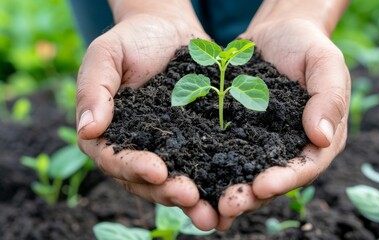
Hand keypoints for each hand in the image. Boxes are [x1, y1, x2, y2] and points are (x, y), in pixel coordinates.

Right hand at [76, 1, 220, 230]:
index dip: (133, 168)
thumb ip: (94, 89)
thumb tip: (87, 128)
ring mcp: (167, 149)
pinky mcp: (194, 142)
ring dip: (193, 199)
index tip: (157, 171)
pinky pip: (203, 165)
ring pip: (176, 181)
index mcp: (109, 134)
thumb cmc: (131, 39)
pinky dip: (215, 181)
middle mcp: (138, 148)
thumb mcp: (107, 54)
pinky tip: (231, 191)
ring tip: (212, 213)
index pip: (114, 159)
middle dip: (168, 192)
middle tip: (190, 198)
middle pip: (147, 181)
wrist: (166, 30)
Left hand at [215, 1, 350, 229]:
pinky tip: (191, 176)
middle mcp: (289, 149)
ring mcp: (261, 143)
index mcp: (318, 140)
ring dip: (226, 190)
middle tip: (227, 206)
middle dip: (250, 196)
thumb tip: (323, 138)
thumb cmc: (307, 45)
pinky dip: (209, 167)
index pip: (305, 167)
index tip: (262, 186)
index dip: (285, 180)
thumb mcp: (325, 63)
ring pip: (245, 174)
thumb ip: (329, 98)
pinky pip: (224, 152)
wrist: (277, 32)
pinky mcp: (237, 132)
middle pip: (273, 181)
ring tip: (205, 203)